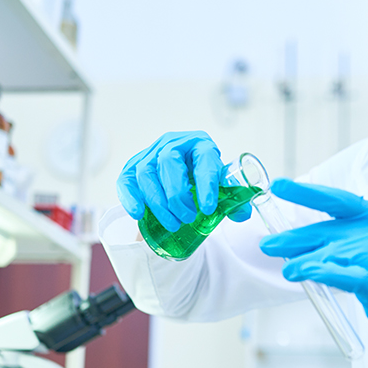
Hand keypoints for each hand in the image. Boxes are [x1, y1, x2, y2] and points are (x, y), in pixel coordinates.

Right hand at [116, 131, 250, 232]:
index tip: (209, 208)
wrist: (185, 172)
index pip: (204, 158)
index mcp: (200, 144)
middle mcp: (173, 143)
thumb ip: (233, 200)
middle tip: (188, 217)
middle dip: (177, 195)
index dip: (206, 183)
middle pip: (168, 162)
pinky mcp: (134, 167)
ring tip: (173, 223)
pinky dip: (130, 197)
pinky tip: (138, 214)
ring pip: (146, 173)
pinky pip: (126, 179)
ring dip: (158, 202)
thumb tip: (241, 214)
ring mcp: (150, 153)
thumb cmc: (203, 177)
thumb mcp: (221, 184)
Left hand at [259, 179, 367, 367]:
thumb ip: (339, 242)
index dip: (306, 192)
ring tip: (287, 268)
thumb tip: (294, 240)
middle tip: (268, 243)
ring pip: (331, 254)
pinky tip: (304, 273)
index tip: (278, 186)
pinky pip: (345, 276)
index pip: (336, 200)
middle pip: (327, 231)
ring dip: (303, 262)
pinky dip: (322, 273)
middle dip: (294, 238)